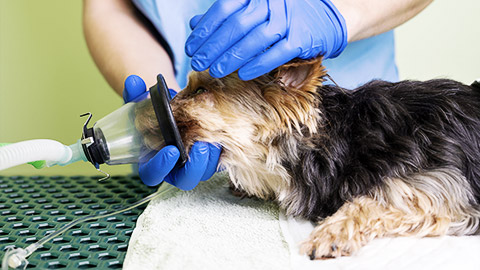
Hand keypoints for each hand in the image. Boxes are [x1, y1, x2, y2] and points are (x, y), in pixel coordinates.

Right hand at [123, 75, 220, 189]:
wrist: (178, 110)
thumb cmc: (156, 113)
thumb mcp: (143, 104)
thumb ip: (136, 95)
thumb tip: (134, 82)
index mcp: (152, 161)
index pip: (152, 175)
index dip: (160, 167)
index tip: (171, 150)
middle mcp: (175, 168)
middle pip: (185, 180)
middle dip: (194, 166)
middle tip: (201, 146)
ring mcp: (195, 166)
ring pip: (205, 172)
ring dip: (211, 158)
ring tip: (214, 137)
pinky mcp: (213, 158)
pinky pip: (220, 162)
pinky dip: (222, 150)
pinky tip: (224, 134)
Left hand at [185, 0, 347, 80]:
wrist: (324, 17)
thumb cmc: (282, 14)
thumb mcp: (254, 9)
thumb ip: (225, 15)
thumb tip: (194, 24)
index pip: (224, 9)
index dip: (205, 30)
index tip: (191, 47)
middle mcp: (270, 3)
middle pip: (236, 25)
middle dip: (214, 47)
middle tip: (199, 62)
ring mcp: (287, 19)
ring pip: (254, 40)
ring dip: (232, 58)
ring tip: (216, 71)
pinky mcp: (301, 38)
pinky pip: (276, 53)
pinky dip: (258, 64)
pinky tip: (243, 74)